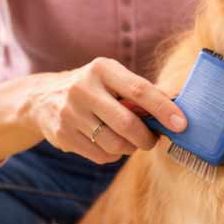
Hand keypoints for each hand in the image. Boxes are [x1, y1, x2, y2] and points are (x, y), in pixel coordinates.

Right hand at [26, 57, 186, 162]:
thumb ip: (140, 92)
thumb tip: (177, 110)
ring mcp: (70, 113)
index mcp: (102, 68)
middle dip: (147, 138)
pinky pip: (101, 155)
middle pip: (127, 123)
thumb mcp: (111, 78)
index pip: (140, 90)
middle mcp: (84, 88)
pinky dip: (113, 155)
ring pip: (115, 144)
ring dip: (130, 148)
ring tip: (130, 142)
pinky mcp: (63, 135)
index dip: (164, 109)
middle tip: (154, 140)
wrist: (42, 99)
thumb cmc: (93, 88)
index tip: (182, 124)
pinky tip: (110, 144)